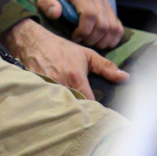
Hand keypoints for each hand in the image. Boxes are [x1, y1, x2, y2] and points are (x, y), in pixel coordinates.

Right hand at [1, 19, 126, 101]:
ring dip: (65, 110)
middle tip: (84, 115)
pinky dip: (50, 106)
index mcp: (76, 78)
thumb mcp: (86, 54)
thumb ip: (106, 67)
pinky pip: (45, 104)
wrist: (31, 41)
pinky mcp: (35, 90)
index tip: (98, 113)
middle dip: (79, 113)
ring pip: (59, 108)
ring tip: (69, 113)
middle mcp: (61, 85)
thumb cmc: (60, 48)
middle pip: (74, 109)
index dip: (94, 110)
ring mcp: (46, 88)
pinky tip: (53, 106)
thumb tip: (125, 77)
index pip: (90, 104)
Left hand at [32, 0, 124, 49]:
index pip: (89, 15)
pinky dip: (112, 40)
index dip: (83, 31)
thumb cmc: (55, 1)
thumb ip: (47, 5)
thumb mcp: (44, 1)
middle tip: (82, 43)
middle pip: (103, 24)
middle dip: (92, 39)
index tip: (75, 38)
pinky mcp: (112, 12)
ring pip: (113, 28)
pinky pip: (119, 29)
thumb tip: (55, 13)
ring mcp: (106, 5)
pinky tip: (101, 43)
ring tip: (90, 44)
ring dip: (103, 41)